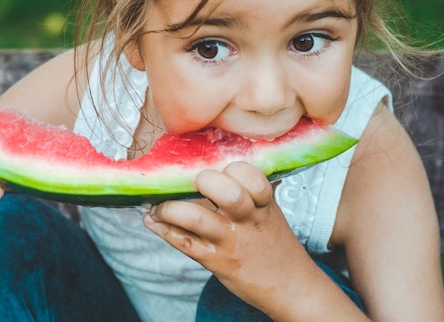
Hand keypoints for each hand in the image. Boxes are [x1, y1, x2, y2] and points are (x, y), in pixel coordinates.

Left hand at [144, 161, 311, 314]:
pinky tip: (152, 220)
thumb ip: (252, 186)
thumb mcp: (270, 209)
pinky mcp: (215, 260)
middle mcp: (247, 220)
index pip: (252, 177)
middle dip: (206, 181)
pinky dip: (164, 229)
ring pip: (197, 218)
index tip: (219, 166)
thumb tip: (227, 155)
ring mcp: (230, 240)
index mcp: (263, 203)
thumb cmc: (275, 242)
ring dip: (171, 207)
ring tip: (159, 204)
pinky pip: (184, 242)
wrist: (291, 287)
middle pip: (228, 193)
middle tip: (193, 180)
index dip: (234, 168)